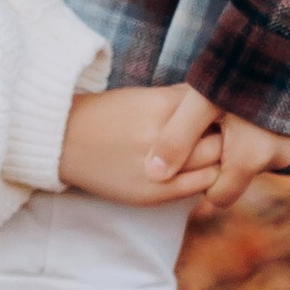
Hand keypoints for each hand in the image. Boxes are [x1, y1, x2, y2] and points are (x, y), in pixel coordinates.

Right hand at [59, 86, 223, 205]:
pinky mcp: (154, 193)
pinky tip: (199, 170)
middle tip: (224, 134)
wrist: (63, 142)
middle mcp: (165, 137)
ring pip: (215, 164)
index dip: (222, 111)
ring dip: (218, 158)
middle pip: (221, 137)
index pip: (215, 109)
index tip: (221, 113)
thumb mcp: (141, 96)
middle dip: (226, 135)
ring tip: (212, 152)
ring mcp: (161, 169)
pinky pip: (199, 187)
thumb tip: (216, 104)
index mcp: (163, 107)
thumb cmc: (105, 115)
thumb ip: (179, 101)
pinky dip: (206, 177)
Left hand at [140, 86, 289, 212]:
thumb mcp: (201, 101)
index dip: (200, 178)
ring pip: (252, 159)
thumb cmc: (243, 68)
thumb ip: (177, 138)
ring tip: (226, 111)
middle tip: (207, 124)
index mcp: (252, 158)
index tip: (188, 150)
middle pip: (236, 176)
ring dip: (237, 142)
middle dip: (218, 158)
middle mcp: (277, 158)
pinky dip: (254, 130)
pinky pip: (268, 142)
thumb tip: (153, 175)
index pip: (219, 196)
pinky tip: (244, 105)